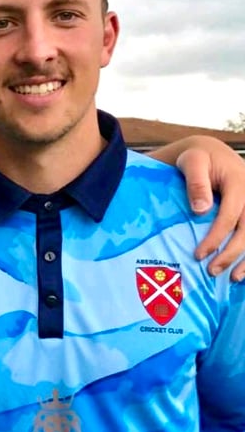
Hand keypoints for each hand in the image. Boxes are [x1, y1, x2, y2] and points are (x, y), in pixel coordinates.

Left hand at [174, 143, 244, 280]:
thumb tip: (201, 209)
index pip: (230, 215)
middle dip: (232, 253)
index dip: (216, 237)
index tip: (198, 255)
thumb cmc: (198, 158)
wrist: (211, 152)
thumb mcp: (192, 161)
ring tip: (234, 279)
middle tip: (212, 271)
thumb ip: (196, 182)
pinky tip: (243, 270)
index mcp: (239, 182)